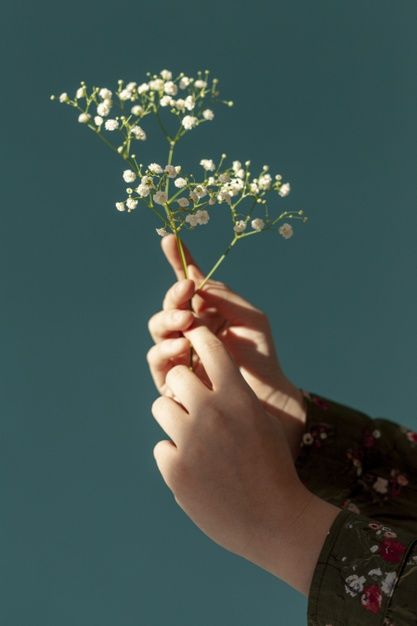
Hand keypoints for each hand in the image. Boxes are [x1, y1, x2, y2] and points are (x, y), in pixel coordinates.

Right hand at [147, 234, 306, 458]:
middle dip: (175, 295)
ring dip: (169, 320)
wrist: (265, 394)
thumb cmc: (261, 354)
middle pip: (168, 305)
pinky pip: (158, 360)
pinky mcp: (170, 379)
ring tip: (187, 322)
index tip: (169, 238)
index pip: (186, 283)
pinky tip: (183, 346)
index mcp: (206, 309)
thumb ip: (224, 298)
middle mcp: (188, 328)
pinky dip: (167, 349)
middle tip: (188, 290)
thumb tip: (196, 285)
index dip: (178, 259)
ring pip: (157, 329)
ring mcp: (177, 352)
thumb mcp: (251, 317)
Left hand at [151, 318, 333, 592]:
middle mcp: (211, 412)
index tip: (192, 339)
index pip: (209, 348)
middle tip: (191, 401)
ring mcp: (190, 440)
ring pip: (160, 407)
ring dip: (173, 418)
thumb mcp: (264, 422)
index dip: (198, 339)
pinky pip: (161, 447)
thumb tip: (209, 376)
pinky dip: (174, 456)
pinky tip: (195, 470)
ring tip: (192, 437)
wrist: (275, 521)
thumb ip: (236, 397)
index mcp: (237, 396)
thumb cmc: (274, 467)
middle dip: (182, 386)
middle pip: (176, 375)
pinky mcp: (175, 470)